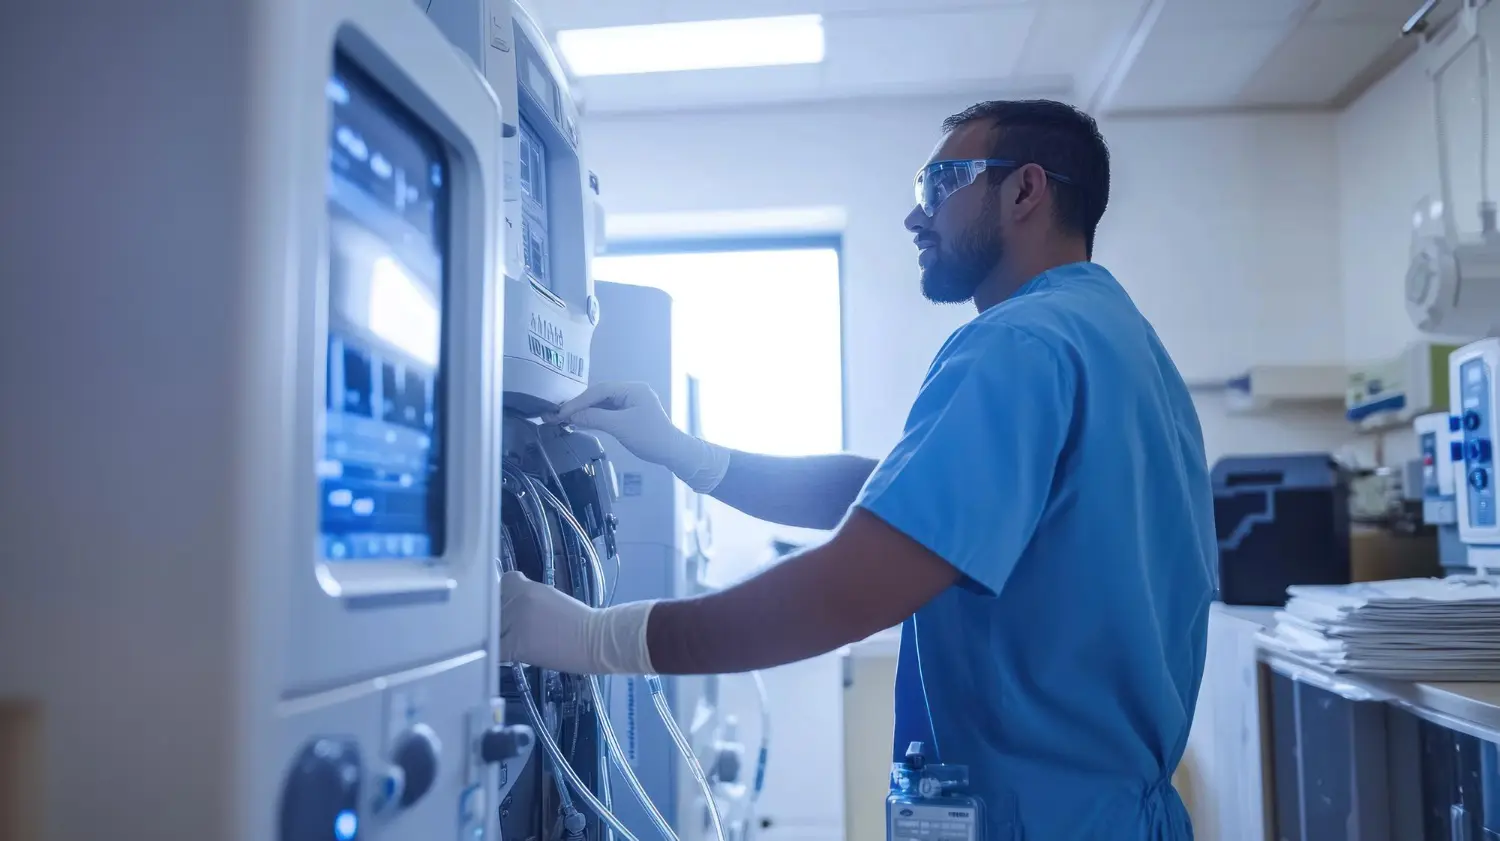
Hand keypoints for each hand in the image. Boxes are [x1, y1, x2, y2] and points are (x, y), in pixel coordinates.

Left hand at [499, 570, 655, 674]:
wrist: (597, 640)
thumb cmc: (580, 620)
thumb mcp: (549, 597)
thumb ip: (528, 597)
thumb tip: (511, 605)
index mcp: (526, 587)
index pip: (502, 584)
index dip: (505, 594)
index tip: (511, 603)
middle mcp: (517, 601)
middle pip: (492, 607)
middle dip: (500, 616)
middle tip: (515, 628)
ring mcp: (515, 623)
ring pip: (490, 628)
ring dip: (498, 634)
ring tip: (514, 641)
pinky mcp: (517, 645)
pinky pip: (495, 650)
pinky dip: (498, 653)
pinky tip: (510, 654)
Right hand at [548, 382, 729, 492]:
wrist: (672, 452)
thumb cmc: (650, 437)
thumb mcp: (620, 427)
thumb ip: (595, 418)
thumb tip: (571, 416)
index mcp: (632, 389)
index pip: (600, 390)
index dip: (579, 401)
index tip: (562, 412)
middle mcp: (631, 391)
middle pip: (599, 395)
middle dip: (579, 405)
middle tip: (558, 415)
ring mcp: (630, 402)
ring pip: (602, 404)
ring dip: (584, 411)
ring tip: (564, 419)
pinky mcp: (629, 414)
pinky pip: (607, 412)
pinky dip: (593, 417)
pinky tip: (579, 422)